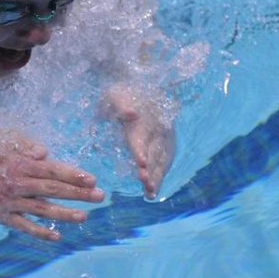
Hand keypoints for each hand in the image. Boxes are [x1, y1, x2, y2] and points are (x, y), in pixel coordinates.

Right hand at [0, 135, 105, 240]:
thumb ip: (22, 144)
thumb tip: (45, 153)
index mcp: (17, 163)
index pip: (51, 169)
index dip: (72, 174)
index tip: (91, 178)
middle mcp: (16, 183)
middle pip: (52, 189)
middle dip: (78, 193)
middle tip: (99, 196)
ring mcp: (8, 202)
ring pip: (42, 209)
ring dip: (65, 214)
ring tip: (84, 217)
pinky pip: (23, 226)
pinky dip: (40, 233)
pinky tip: (57, 238)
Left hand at [102, 84, 174, 198]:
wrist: (134, 84)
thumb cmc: (118, 93)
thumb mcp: (114, 95)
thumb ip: (121, 105)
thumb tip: (132, 114)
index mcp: (142, 118)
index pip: (141, 136)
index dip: (141, 150)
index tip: (141, 163)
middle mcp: (156, 129)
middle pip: (154, 151)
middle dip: (151, 169)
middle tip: (146, 185)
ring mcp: (162, 136)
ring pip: (161, 159)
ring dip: (157, 176)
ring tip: (150, 193)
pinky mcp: (164, 143)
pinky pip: (163, 161)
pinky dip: (159, 176)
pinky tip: (152, 191)